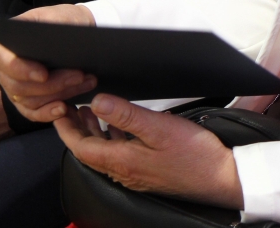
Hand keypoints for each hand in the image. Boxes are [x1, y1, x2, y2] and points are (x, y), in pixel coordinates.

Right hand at [0, 4, 96, 122]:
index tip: (44, 74)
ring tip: (86, 82)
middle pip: (19, 86)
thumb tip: (47, 38)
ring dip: (59, 95)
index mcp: (6, 44)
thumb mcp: (60, 16)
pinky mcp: (28, 101)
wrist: (78, 35)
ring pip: (30, 100)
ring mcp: (15, 87)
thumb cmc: (64, 22)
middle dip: (52, 84)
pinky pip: (33, 113)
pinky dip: (48, 113)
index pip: (3, 60)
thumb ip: (51, 25)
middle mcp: (6, 68)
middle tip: (79, 75)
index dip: (21, 70)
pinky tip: (64, 109)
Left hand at [56, 94, 242, 208]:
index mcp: (122, 162)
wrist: (221, 177)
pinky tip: (117, 126)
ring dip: (93, 132)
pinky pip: (119, 154)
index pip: (81, 148)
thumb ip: (126, 115)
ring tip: (90, 110)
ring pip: (103, 153)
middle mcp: (125, 171)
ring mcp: (136, 173)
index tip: (58, 110)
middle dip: (76, 129)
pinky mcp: (147, 171)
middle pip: (89, 151)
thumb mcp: (158, 128)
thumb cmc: (194, 154)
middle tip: (69, 106)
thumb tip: (97, 102)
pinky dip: (111, 137)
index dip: (66, 129)